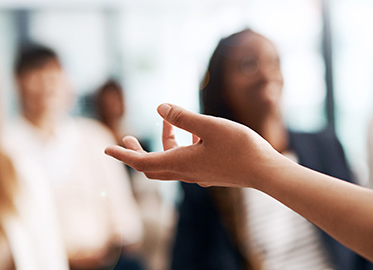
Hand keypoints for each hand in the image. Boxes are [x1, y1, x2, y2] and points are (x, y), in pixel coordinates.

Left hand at [104, 103, 285, 187]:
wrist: (266, 171)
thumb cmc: (240, 147)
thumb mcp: (209, 126)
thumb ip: (183, 117)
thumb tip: (160, 107)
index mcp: (180, 163)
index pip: (142, 162)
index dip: (122, 155)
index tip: (106, 148)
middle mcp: (186, 172)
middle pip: (152, 166)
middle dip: (137, 152)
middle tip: (128, 138)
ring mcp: (199, 175)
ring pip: (171, 162)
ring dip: (165, 143)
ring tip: (170, 121)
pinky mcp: (211, 173)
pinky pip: (187, 162)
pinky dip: (182, 147)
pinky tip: (195, 133)